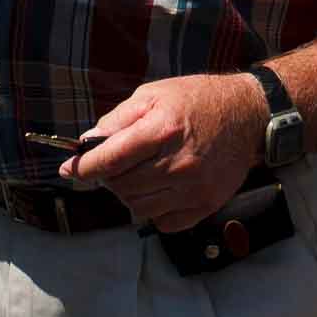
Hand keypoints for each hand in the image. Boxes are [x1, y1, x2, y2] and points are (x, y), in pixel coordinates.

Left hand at [59, 73, 265, 231]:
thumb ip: (118, 119)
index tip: (69, 170)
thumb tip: (88, 142)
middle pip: (121, 186)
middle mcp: (178, 163)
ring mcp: (193, 188)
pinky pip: (163, 222)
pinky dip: (153, 210)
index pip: (110, 159)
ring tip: (137, 174)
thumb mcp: (153, 94)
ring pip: (138, 207)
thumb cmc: (196, 100)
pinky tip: (159, 188)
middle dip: (108, 178)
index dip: (83, 167)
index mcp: (162, 130)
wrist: (247, 115)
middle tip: (112, 166)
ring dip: (128, 194)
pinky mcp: (206, 204)